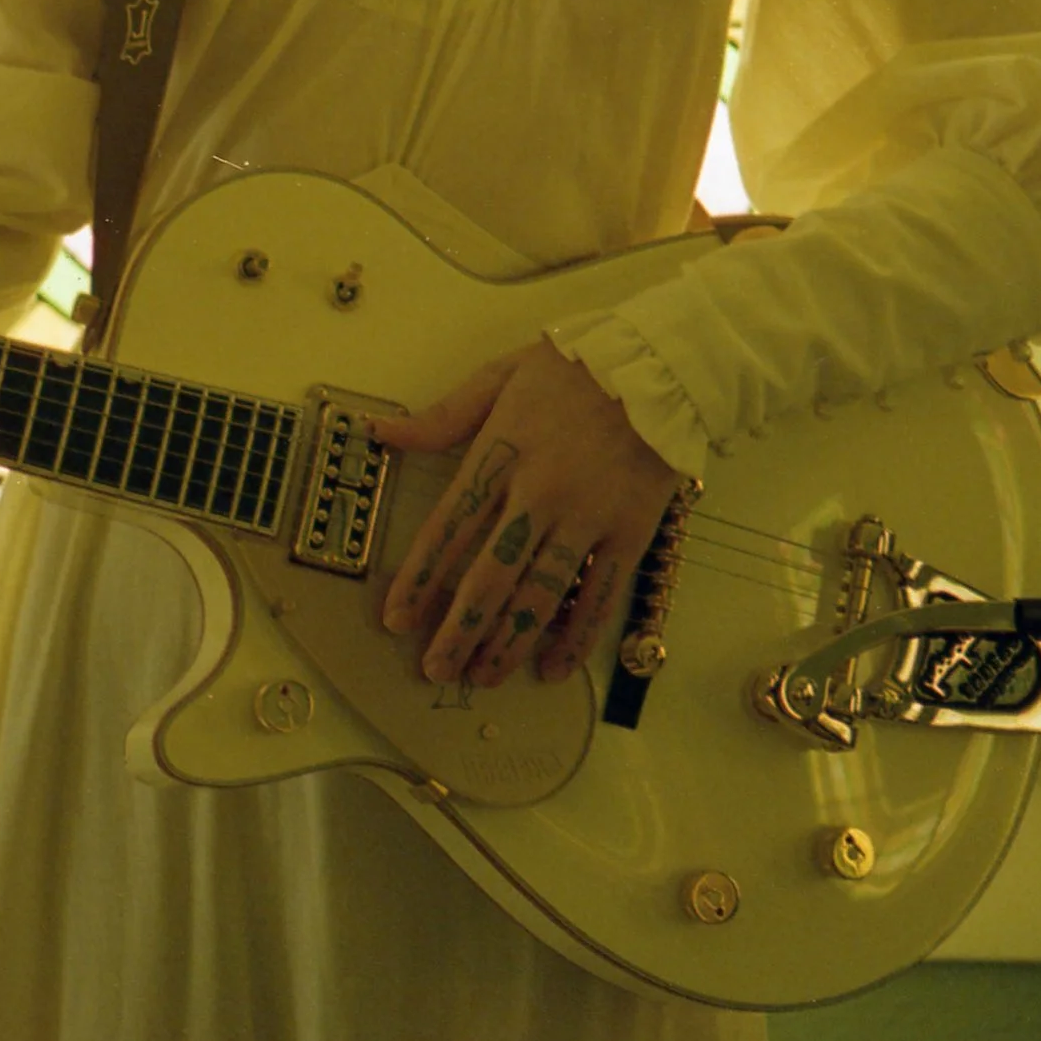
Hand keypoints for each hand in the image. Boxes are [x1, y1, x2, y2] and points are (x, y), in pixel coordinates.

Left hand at [375, 337, 681, 687]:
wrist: (661, 364)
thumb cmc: (575, 368)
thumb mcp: (500, 375)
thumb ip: (443, 415)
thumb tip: (379, 431)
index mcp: (501, 452)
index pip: (448, 528)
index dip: (419, 579)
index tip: (396, 618)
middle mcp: (539, 493)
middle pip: (490, 576)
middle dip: (458, 630)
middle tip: (436, 669)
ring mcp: (587, 518)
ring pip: (541, 596)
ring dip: (507, 643)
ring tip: (482, 676)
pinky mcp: (629, 533)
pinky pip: (599, 596)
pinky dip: (575, 637)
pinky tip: (553, 667)